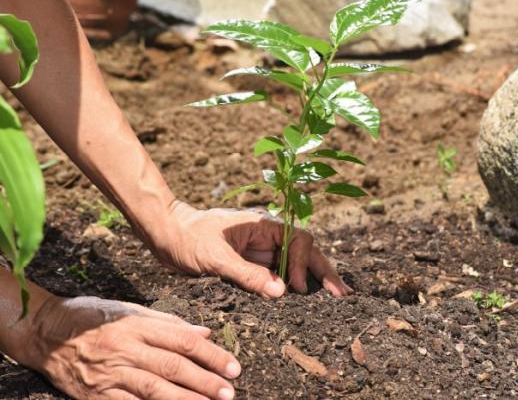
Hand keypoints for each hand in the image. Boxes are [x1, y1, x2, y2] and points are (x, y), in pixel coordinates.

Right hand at [25, 296, 240, 399]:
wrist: (45, 332)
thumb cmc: (91, 316)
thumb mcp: (130, 309)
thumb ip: (168, 322)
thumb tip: (204, 332)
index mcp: (137, 325)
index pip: (183, 341)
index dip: (211, 354)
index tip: (232, 366)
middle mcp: (125, 349)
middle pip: (173, 367)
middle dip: (205, 381)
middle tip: (229, 391)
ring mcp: (110, 375)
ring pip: (154, 390)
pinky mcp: (96, 396)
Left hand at [153, 201, 352, 297]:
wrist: (168, 236)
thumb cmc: (188, 238)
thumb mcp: (215, 257)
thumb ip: (247, 274)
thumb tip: (281, 292)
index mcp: (263, 225)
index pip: (298, 240)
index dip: (302, 263)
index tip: (294, 287)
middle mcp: (268, 236)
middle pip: (305, 250)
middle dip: (324, 271)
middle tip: (343, 294)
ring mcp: (263, 250)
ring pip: (297, 262)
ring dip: (315, 278)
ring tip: (336, 296)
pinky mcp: (254, 264)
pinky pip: (280, 274)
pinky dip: (295, 285)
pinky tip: (308, 298)